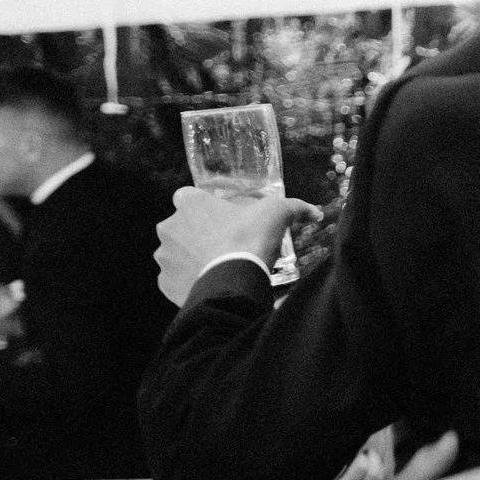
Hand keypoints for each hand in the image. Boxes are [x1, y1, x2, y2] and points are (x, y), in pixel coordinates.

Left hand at [155, 185, 320, 306]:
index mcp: (188, 204)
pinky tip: (210, 283)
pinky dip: (189, 280)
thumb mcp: (277, 215)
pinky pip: (176, 278)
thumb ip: (295, 208)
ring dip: (193, 257)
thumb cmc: (250, 240)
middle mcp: (168, 227)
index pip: (189, 197)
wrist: (234, 283)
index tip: (223, 217)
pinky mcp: (165, 282)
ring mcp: (164, 257)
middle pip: (182, 226)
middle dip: (199, 234)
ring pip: (177, 253)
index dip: (205, 207)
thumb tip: (315, 212)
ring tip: (219, 267)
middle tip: (226, 244)